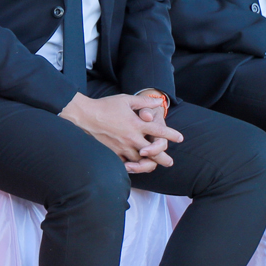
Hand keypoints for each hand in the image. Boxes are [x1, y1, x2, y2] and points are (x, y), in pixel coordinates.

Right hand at [61, 91, 181, 173]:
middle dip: (163, 158)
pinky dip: (132, 165)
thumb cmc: (105, 106)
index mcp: (137, 124)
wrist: (85, 116)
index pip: (159, 131)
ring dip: (148, 163)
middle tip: (169, 162)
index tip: (180, 138)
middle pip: (153, 152)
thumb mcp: (126, 99)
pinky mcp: (113, 153)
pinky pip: (125, 163)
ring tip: (152, 164)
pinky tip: (134, 166)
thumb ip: (143, 102)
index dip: (172, 135)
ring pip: (140, 161)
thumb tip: (158, 102)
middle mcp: (132, 138)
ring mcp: (122, 147)